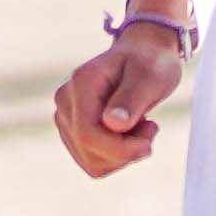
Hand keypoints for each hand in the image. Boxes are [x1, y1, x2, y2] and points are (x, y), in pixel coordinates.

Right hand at [54, 3, 191, 177]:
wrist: (143, 54)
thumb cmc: (149, 61)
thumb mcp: (150, 76)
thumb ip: (131, 99)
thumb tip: (113, 124)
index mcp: (81, 84)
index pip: (88, 134)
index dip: (119, 149)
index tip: (148, 144)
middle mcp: (65, 101)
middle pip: (88, 150)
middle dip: (125, 151)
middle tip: (150, 127)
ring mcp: (65, 117)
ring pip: (91, 162)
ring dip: (123, 154)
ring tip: (141, 127)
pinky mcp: (73, 131)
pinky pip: (93, 161)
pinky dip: (117, 156)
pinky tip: (130, 134)